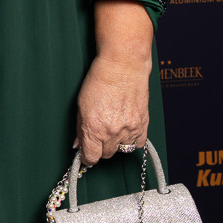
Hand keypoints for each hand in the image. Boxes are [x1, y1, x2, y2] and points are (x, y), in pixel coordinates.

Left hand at [77, 0, 152, 164]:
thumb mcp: (81, 104)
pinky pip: (138, 144)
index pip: (91, 157)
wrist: (123, 65)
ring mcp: (130, 129)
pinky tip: (125, 130)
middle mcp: (112, 132)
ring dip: (116, 144)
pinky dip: (131, 140)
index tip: (86, 154)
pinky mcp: (143, 124)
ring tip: (112, 129)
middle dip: (100, 148)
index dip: (87, 157)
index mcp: (94, 128)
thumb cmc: (100, 80)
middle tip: (98, 135)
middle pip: (106, 154)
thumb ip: (80, 128)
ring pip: (122, 150)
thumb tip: (79, 145)